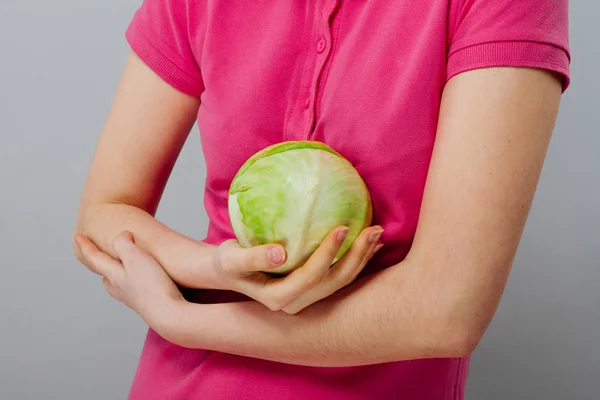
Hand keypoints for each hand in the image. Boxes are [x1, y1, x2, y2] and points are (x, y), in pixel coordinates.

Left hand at [73, 231, 182, 328]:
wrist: (169, 314)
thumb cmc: (153, 285)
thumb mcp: (136, 256)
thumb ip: (124, 243)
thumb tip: (122, 236)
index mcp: (114, 275)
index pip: (94, 259)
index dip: (85, 246)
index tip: (76, 237)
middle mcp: (120, 288)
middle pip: (104, 275)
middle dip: (98, 264)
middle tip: (96, 255)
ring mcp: (133, 298)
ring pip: (117, 285)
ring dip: (115, 275)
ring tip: (117, 269)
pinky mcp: (147, 303)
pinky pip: (133, 290)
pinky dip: (131, 282)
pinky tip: (142, 281)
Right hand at [213, 225, 383, 313]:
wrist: (229, 271)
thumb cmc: (229, 262)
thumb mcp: (231, 259)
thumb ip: (252, 257)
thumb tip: (279, 254)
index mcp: (280, 298)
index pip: (312, 276)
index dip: (329, 254)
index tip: (342, 227)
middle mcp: (298, 302)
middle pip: (335, 282)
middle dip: (357, 257)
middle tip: (374, 230)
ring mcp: (308, 297)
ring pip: (342, 281)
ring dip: (362, 258)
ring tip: (378, 234)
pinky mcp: (313, 287)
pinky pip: (339, 275)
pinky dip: (355, 258)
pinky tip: (368, 242)